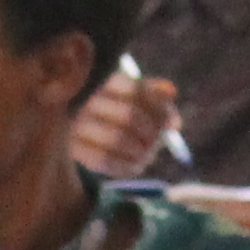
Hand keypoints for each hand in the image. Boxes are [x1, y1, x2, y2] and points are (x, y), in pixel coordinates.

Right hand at [69, 70, 185, 180]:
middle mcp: (92, 100)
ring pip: (118, 139)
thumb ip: (157, 95)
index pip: (138, 90)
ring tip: (147, 155)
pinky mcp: (76, 149)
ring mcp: (80, 124)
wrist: (85, 137)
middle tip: (158, 143)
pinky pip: (106, 161)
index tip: (173, 124)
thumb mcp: (140, 102)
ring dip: (140, 152)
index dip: (161, 110)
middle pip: (131, 115)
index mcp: (110, 83)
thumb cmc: (123, 117)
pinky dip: (127, 166)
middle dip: (152, 133)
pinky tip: (135, 165)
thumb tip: (171, 92)